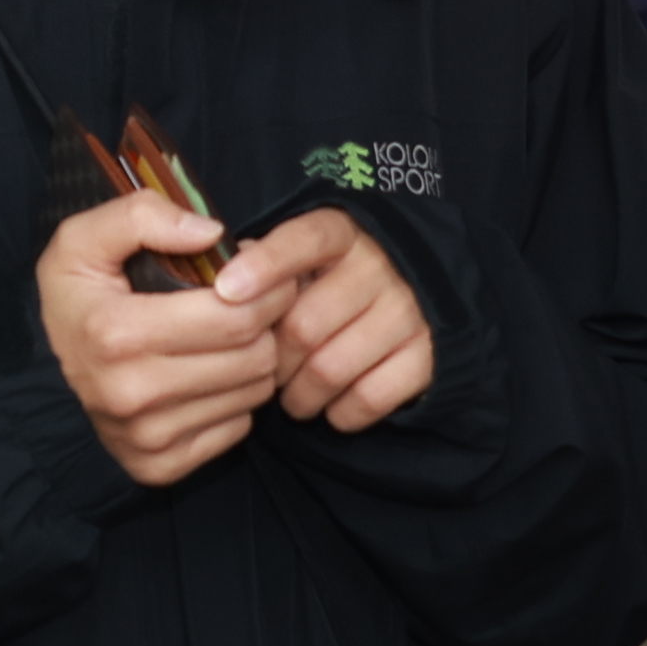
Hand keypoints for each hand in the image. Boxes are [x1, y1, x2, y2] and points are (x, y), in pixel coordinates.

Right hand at [38, 188, 280, 486]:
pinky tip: (211, 376)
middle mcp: (131, 393)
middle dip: (265, 323)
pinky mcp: (160, 466)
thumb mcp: (83, 241)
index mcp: (115, 332)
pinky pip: (238, 428)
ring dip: (254, 361)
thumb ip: (142, 215)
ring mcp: (146, 436)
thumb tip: (210, 233)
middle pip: (253, 356)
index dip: (265, 289)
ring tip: (230, 339)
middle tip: (253, 304)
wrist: (37, 374)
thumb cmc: (75, 301)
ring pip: (254, 393)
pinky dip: (234, 400)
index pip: (236, 314)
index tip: (261, 276)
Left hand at [219, 207, 437, 432]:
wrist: (415, 292)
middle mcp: (380, 265)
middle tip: (263, 372)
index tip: (226, 292)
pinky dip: (340, 414)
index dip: (264, 265)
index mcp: (341, 231)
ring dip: (300, 394)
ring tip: (291, 397)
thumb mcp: (302, 255)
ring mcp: (409, 310)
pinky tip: (331, 407)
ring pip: (331, 368)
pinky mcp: (428, 353)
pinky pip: (369, 397)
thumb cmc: (332, 278)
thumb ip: (261, 261)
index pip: (303, 241)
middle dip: (272, 361)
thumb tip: (219, 286)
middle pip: (303, 325)